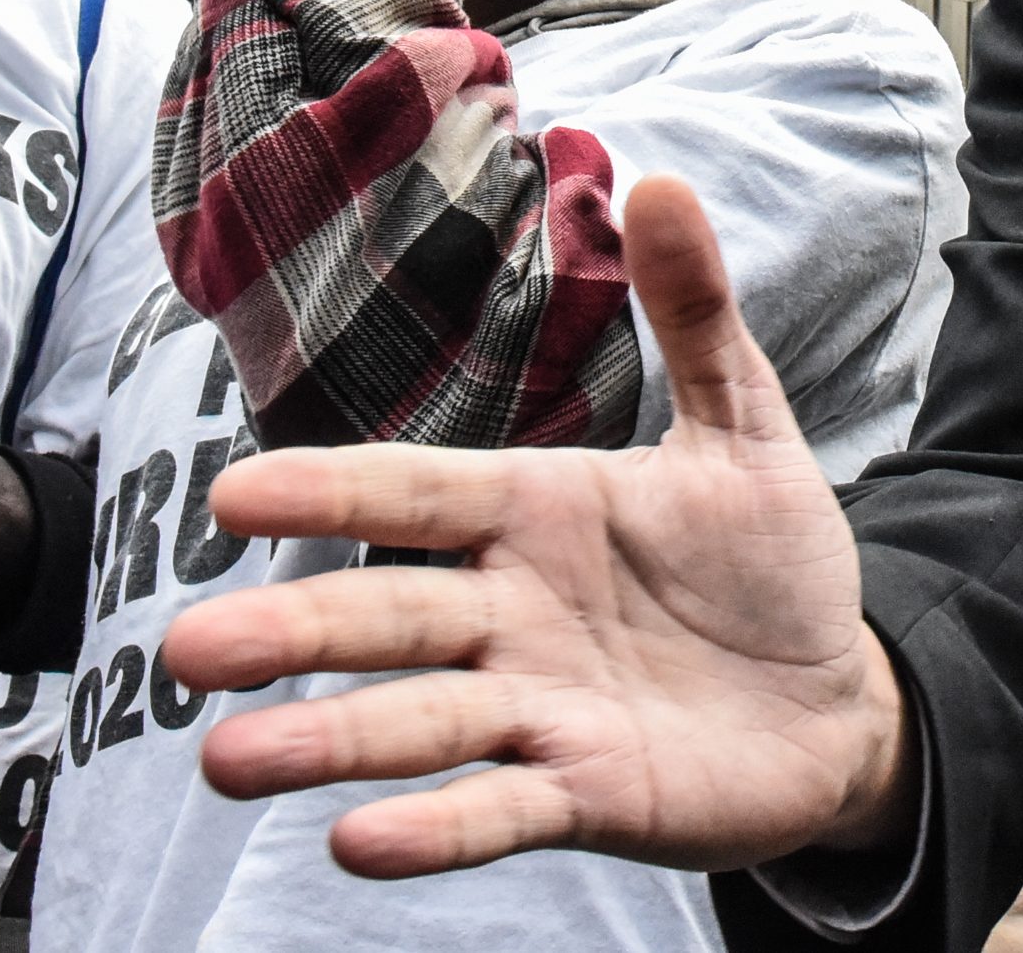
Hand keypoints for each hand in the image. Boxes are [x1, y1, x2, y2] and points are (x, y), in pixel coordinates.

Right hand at [159, 175, 915, 874]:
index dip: (331, 493)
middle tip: (186, 651)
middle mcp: (511, 613)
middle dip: (291, 630)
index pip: (414, 493)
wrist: (835, 698)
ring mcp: (540, 707)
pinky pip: (497, 810)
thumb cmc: (768, 561)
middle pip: (387, 618)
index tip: (232, 495)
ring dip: (326, 742)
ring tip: (228, 762)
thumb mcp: (744, 428)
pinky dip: (434, 828)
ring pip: (416, 724)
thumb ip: (696, 316)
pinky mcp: (586, 793)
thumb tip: (662, 183)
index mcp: (533, 512)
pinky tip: (358, 839)